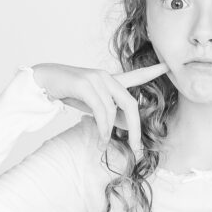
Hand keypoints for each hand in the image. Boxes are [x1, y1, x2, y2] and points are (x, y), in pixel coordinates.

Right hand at [31, 61, 169, 157]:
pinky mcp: (85, 84)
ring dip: (110, 131)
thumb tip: (128, 126)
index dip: (153, 71)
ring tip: (104, 144)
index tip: (168, 65)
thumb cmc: (68, 92)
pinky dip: (102, 127)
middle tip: (136, 146)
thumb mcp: (93, 105)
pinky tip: (100, 137)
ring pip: (113, 110)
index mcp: (110, 80)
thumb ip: (111, 113)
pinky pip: (101, 109)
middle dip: (135, 127)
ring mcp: (96, 79)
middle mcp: (106, 77)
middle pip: (130, 103)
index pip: (136, 75)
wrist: (43, 81)